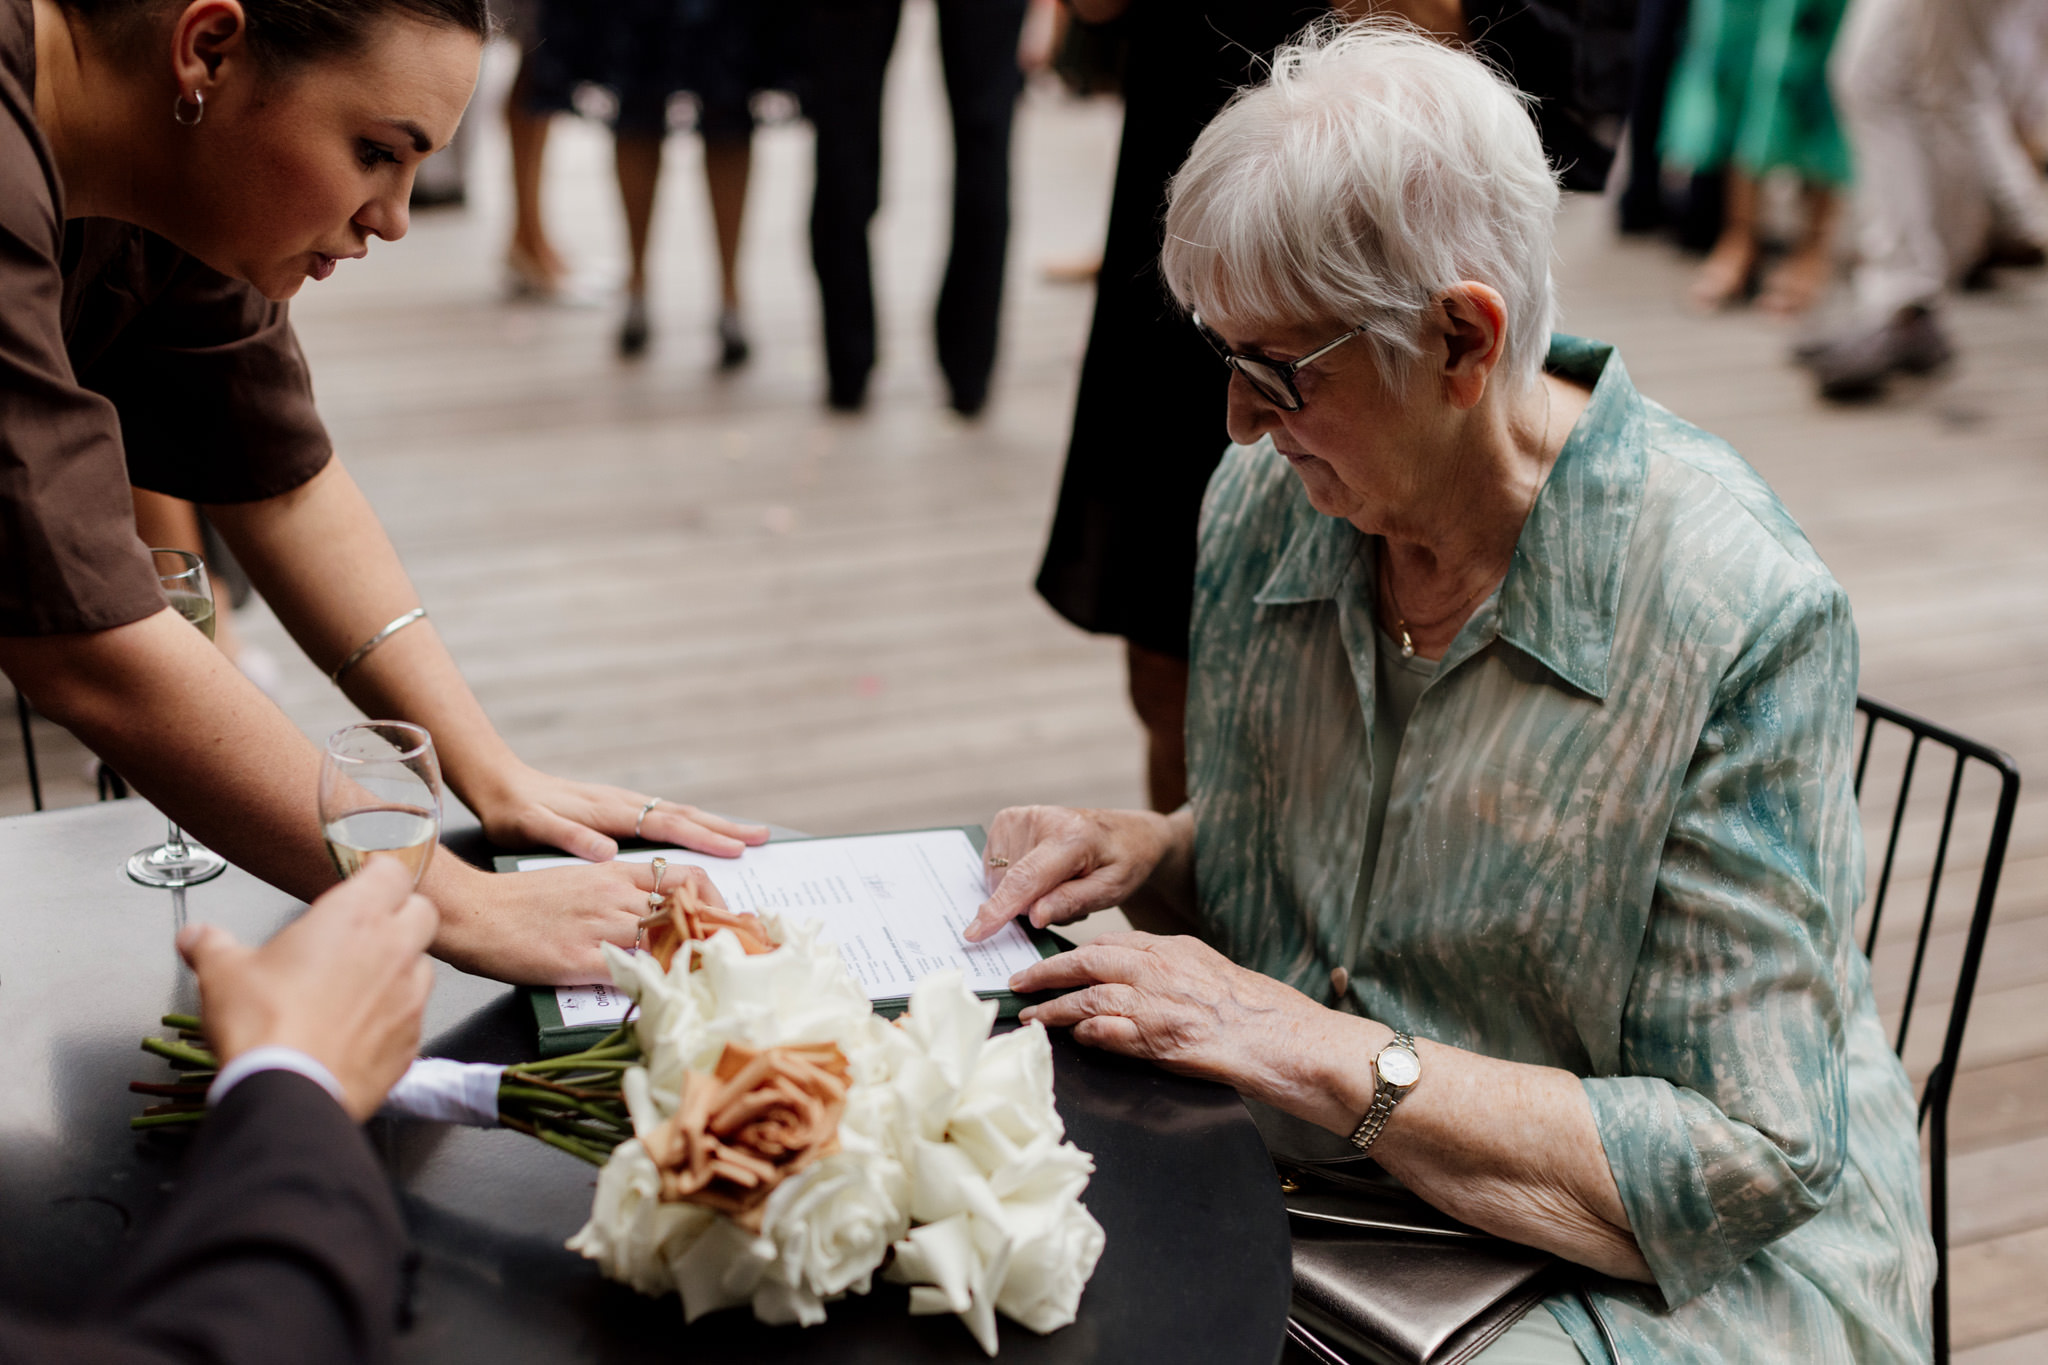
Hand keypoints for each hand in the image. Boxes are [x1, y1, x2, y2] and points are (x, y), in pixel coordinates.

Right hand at [177, 857, 437, 1120]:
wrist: (289, 1090)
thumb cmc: (264, 1025)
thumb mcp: (223, 973)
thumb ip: (211, 945)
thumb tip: (196, 937)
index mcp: (355, 917)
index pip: (393, 871)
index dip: (379, 873)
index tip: (364, 880)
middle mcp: (394, 949)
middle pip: (422, 912)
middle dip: (401, 913)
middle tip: (367, 928)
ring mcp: (410, 996)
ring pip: (422, 964)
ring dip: (400, 966)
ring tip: (360, 982)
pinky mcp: (412, 1039)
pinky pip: (413, 1015)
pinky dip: (394, 1014)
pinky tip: (361, 1026)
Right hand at [425, 856, 712, 984]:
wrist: (476, 910)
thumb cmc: (523, 900)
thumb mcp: (580, 882)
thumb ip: (619, 893)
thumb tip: (653, 915)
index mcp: (616, 873)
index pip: (685, 878)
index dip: (715, 901)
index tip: (728, 921)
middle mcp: (615, 895)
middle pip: (685, 912)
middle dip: (716, 935)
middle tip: (735, 957)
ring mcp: (599, 926)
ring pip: (664, 941)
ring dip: (690, 961)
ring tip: (711, 981)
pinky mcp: (579, 959)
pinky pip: (628, 973)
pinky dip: (652, 985)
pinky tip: (666, 997)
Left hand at [471, 762, 767, 861]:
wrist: (498, 784)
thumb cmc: (513, 812)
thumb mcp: (533, 828)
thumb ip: (569, 838)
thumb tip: (608, 852)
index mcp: (609, 811)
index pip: (667, 825)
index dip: (704, 838)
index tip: (737, 848)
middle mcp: (623, 803)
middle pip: (684, 815)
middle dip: (725, 827)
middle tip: (763, 837)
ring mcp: (622, 804)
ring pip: (678, 814)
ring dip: (713, 824)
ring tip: (745, 835)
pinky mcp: (616, 809)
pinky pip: (664, 817)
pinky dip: (691, 823)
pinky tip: (700, 832)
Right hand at [962, 805, 1176, 941]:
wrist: (1127, 833)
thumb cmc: (1123, 862)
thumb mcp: (1111, 890)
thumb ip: (1072, 902)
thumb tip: (1034, 916)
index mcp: (1071, 837)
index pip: (1025, 879)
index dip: (999, 909)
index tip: (975, 933)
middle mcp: (1040, 819)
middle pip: (1010, 885)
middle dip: (1031, 905)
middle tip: (1067, 897)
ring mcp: (1019, 817)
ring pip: (999, 879)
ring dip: (1024, 894)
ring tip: (1058, 882)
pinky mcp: (1007, 819)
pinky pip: (995, 868)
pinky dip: (1015, 880)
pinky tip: (1042, 873)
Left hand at [1013, 931, 1368, 1119]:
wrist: (1297, 1041)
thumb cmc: (1264, 1014)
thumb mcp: (1212, 975)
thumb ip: (1172, 972)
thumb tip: (1133, 983)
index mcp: (1175, 949)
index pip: (1111, 943)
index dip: (1074, 953)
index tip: (1050, 960)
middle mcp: (1164, 969)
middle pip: (1089, 960)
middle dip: (1048, 970)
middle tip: (1018, 979)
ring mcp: (1163, 1004)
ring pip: (1092, 995)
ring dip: (1054, 1006)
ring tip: (1029, 1016)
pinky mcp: (1167, 1040)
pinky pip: (1114, 1032)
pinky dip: (1088, 1032)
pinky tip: (1070, 1037)